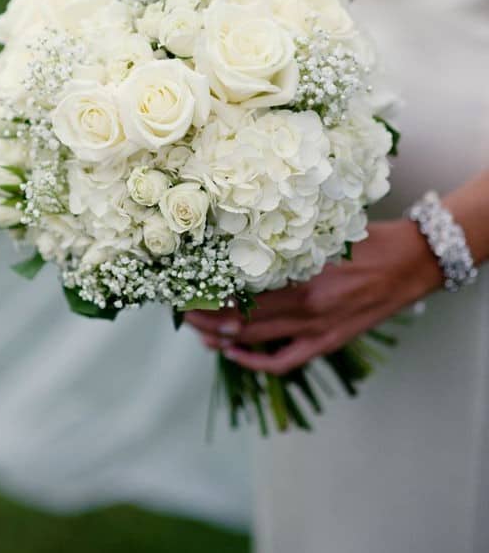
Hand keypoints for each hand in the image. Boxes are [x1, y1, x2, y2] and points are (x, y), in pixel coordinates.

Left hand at [185, 220, 441, 374]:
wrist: (413, 262)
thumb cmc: (369, 239)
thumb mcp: (323, 233)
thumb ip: (285, 243)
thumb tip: (239, 241)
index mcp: (304, 277)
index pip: (242, 293)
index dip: (210, 293)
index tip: (187, 285)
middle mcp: (307, 309)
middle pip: (241, 321)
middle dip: (206, 318)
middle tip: (182, 309)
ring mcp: (317, 330)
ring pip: (256, 341)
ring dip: (222, 339)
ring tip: (198, 331)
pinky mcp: (327, 342)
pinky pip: (284, 360)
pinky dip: (254, 362)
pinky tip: (233, 353)